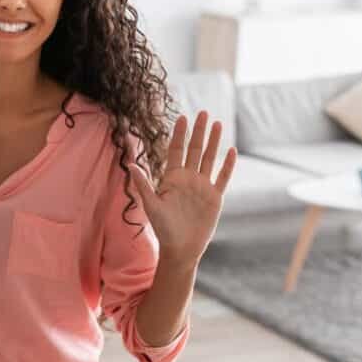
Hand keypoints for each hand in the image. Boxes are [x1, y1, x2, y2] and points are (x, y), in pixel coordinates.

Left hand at [129, 111, 236, 267]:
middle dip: (198, 131)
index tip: (181, 117)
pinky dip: (227, 165)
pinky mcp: (215, 197)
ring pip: (210, 159)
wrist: (181, 248)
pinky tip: (231, 151)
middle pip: (195, 149)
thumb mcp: (151, 205)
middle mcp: (188, 178)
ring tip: (218, 123)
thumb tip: (131, 165)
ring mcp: (202, 186)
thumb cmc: (163, 228)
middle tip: (202, 112)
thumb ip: (143, 184)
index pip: (176, 150)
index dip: (179, 134)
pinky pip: (223, 177)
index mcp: (172, 178)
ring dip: (214, 142)